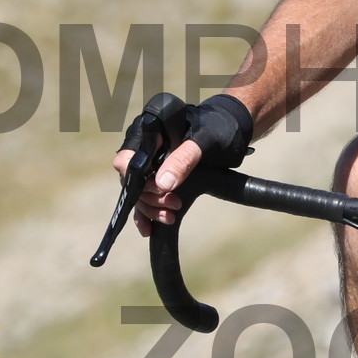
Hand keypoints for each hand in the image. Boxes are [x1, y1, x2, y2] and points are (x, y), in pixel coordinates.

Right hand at [113, 93, 251, 233]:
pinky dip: (147, 213)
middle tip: (174, 203)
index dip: (137, 178)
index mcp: (147, 132)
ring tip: (170, 216)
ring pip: (139, 192)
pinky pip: (146, 197)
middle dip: (150, 197)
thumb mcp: (204, 142)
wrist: (231, 131)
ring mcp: (151, 164)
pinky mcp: (159, 176)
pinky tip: (150, 229)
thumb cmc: (217, 128)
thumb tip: (163, 184)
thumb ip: (183, 159)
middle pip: (133, 180)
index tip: (159, 189)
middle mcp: (144, 148)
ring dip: (151, 207)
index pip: (126, 159)